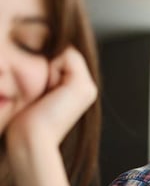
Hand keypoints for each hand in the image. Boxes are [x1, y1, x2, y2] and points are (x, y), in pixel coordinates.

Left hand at [5, 47, 96, 185]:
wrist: (32, 139)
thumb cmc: (25, 121)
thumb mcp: (34, 92)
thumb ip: (44, 73)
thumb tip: (39, 46)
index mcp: (76, 92)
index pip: (60, 59)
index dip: (44, 64)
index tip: (36, 88)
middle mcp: (86, 88)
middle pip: (62, 54)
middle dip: (46, 65)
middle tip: (41, 93)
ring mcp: (88, 87)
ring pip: (64, 53)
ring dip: (47, 67)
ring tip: (43, 93)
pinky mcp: (83, 86)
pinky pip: (66, 55)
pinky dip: (51, 67)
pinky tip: (48, 89)